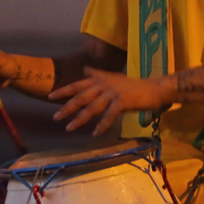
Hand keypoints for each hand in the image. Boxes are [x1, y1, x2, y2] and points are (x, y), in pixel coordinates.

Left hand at [48, 68, 170, 135]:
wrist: (154, 89)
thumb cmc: (133, 86)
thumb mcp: (113, 77)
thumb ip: (98, 74)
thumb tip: (85, 69)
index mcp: (101, 79)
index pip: (78, 85)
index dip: (64, 91)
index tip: (50, 97)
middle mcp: (105, 85)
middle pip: (82, 97)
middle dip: (67, 107)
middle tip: (56, 117)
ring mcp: (114, 93)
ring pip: (92, 107)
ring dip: (80, 119)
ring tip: (70, 128)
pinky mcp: (123, 102)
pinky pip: (109, 115)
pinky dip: (102, 125)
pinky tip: (96, 133)